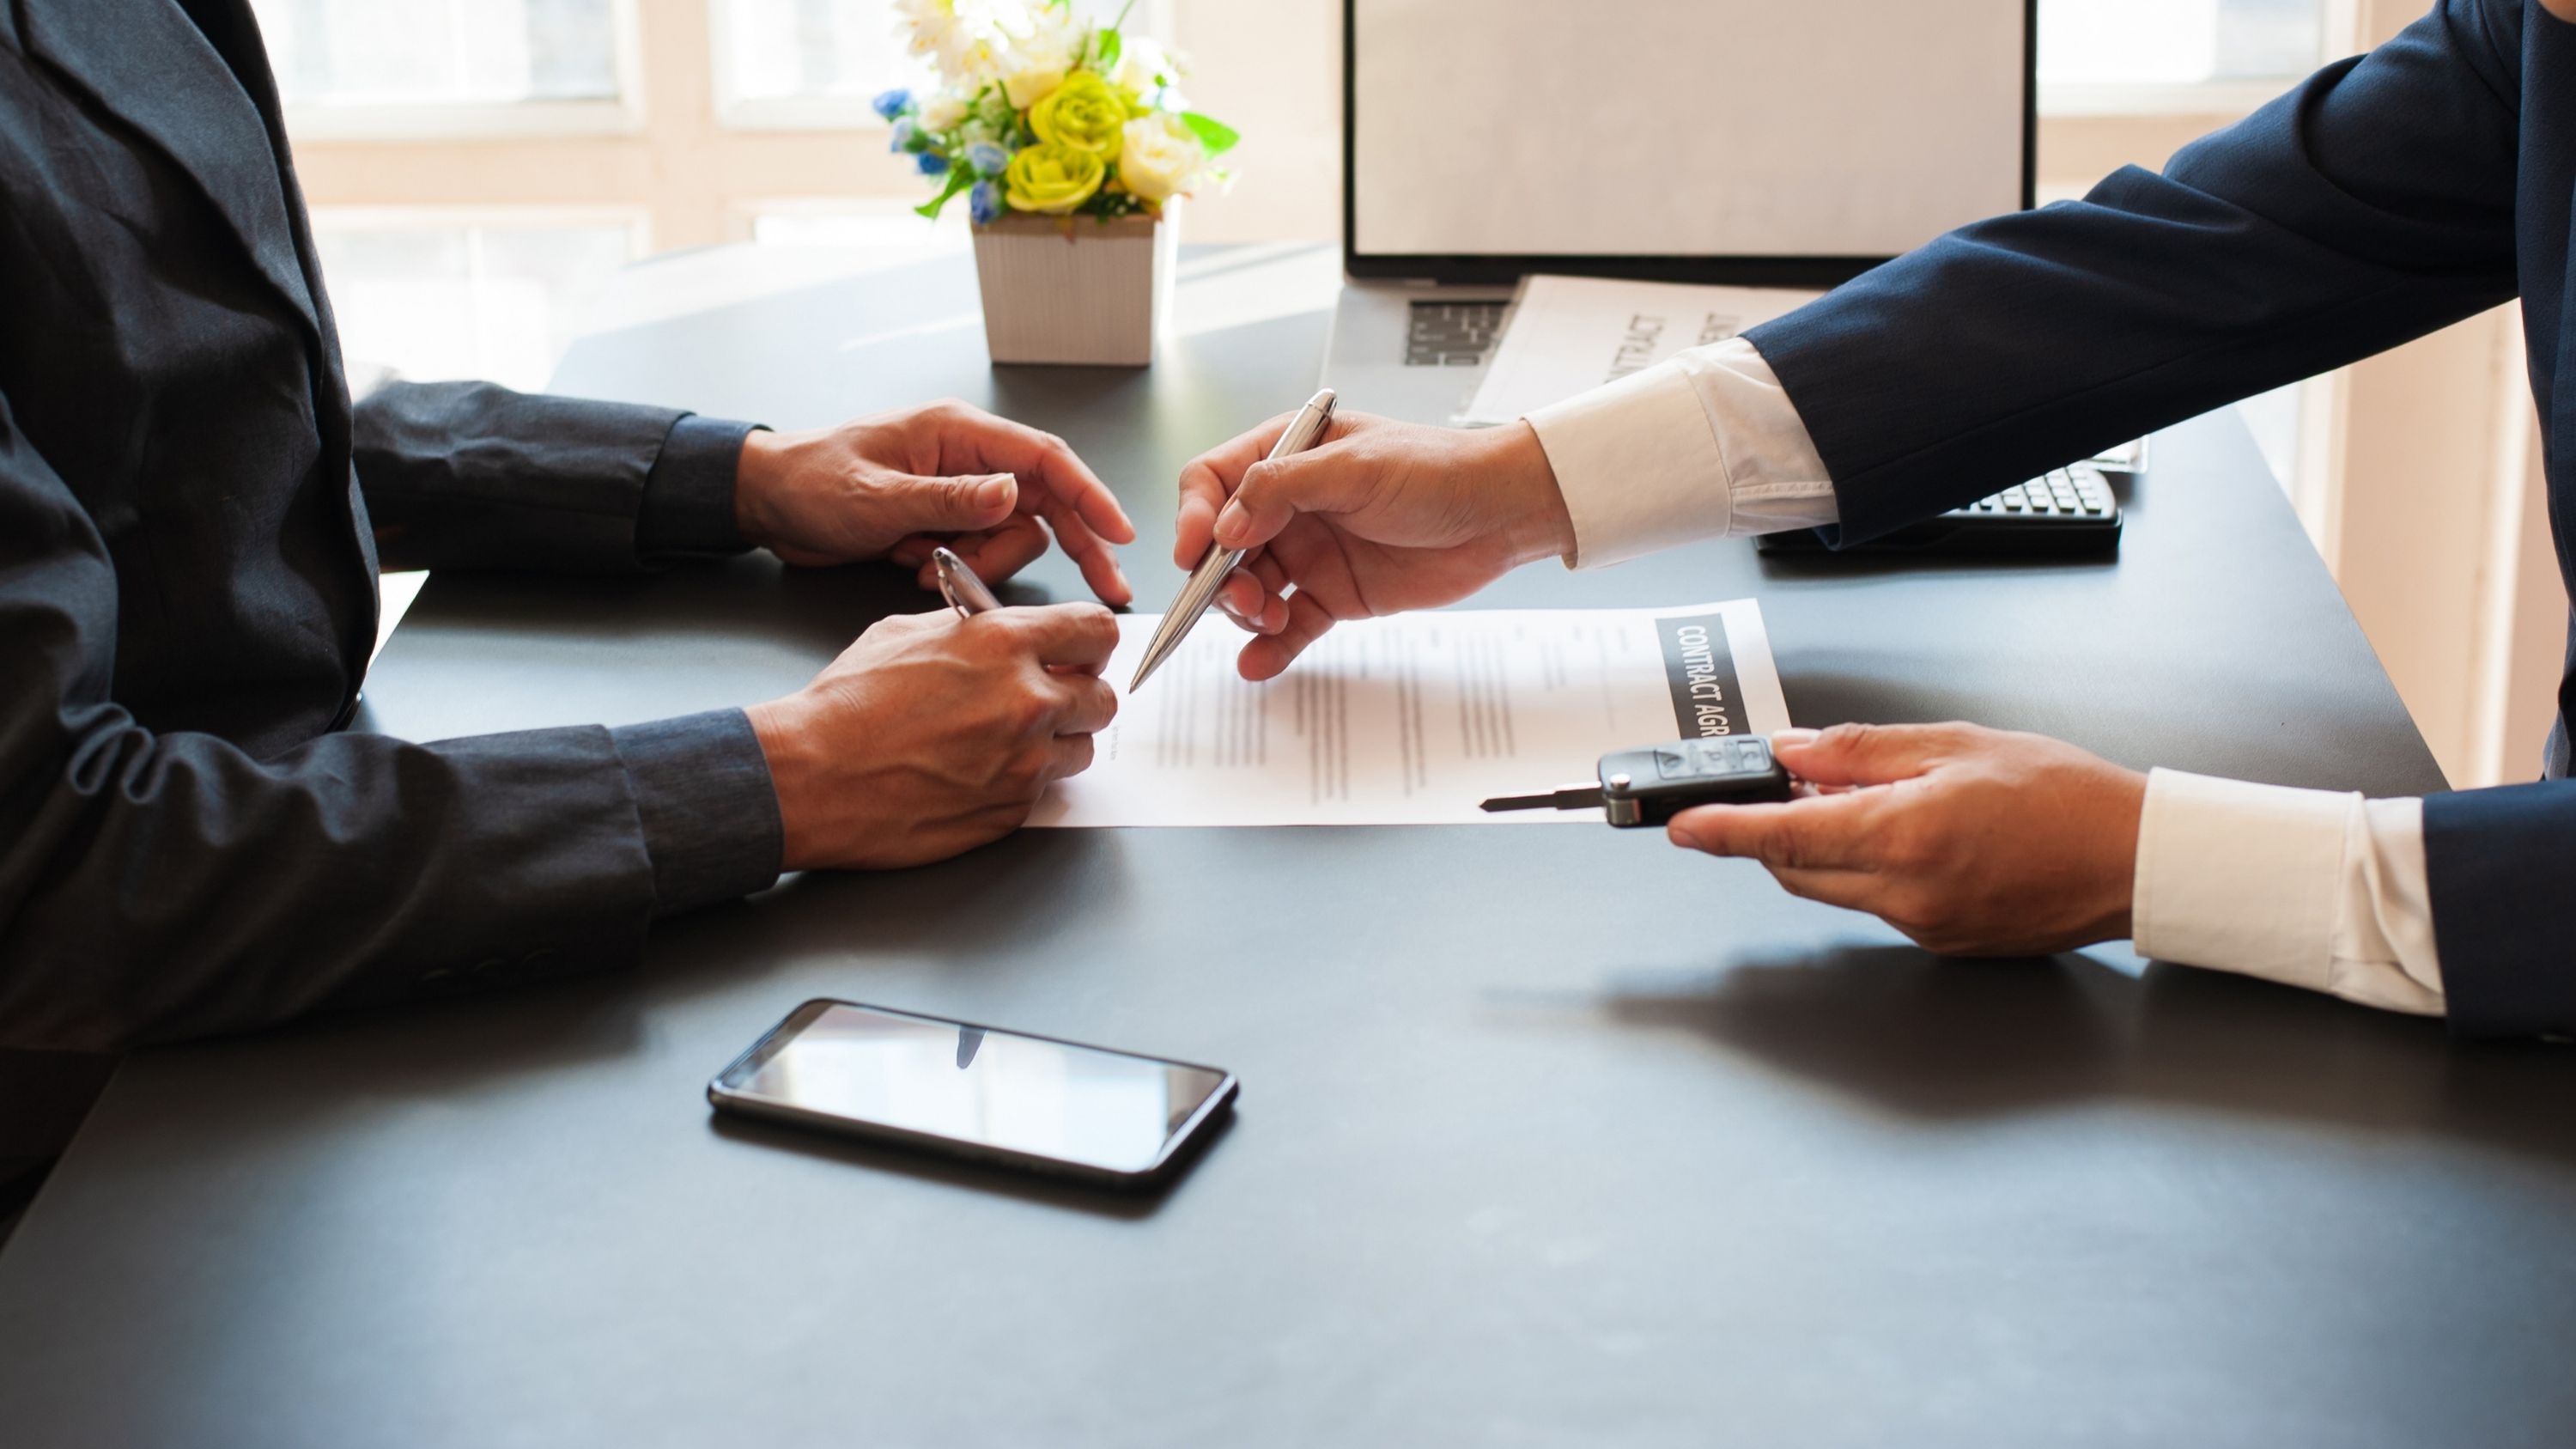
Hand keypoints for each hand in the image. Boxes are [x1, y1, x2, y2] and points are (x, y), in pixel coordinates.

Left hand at [736, 399, 1137, 604]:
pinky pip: (982, 552)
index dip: (1091, 495)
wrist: (766, 503)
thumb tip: (1011, 493)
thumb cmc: (811, 481)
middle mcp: (969, 459)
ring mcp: (960, 492)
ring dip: (985, 564)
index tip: (1121, 533)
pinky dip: (961, 570)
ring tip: (930, 567)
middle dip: (1077, 544)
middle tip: (1109, 589)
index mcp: (959, 433)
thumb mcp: (878, 496)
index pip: (1046, 459)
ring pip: (1015, 536)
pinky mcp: (946, 521)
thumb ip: (949, 498)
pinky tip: (917, 567)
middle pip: (1047, 502)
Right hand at [744, 603, 1119, 869]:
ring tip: (1002, 740)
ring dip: (1054, 743)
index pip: (1096, 631)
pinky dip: (1021, 782)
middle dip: (1078, 697)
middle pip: (1102, 698)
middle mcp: (1027, 702)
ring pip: (1080, 750)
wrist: (811, 777)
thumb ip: (973, 629)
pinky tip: (976, 772)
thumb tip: (1005, 631)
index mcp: (1005, 645)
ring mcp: (1024, 763)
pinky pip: (1043, 791)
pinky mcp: (1012, 810)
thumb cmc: (846, 707)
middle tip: (1046, 700)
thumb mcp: (906, 632)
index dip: (1090, 643)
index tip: (1081, 652)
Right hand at [1173, 411, 1575, 678]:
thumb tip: (1224, 526)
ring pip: (1250, 590)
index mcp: (1287, 456)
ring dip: (1247, 613)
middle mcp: (1290, 506)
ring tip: (1270, 620)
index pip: (1213, 482)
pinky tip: (1258, 664)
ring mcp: (1310, 552)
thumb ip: (1283, 489)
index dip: (1194, 516)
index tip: (1195, 553)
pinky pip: (1289, 627)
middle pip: (1222, 546)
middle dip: (1219, 578)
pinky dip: (1270, 648)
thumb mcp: (1357, 467)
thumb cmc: (1438, 471)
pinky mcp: (1335, 595)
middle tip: (1245, 600)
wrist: (1500, 514)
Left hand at [1666, 723, 2147, 955]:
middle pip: (1796, 869)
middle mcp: (1904, 892)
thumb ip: (1861, 751)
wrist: (2133, 860)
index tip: (1681, 826)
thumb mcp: (1955, 744)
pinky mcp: (1940, 941)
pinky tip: (1909, 835)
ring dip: (1824, 848)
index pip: (1783, 836)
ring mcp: (1921, 925)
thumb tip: (1794, 752)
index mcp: (1903, 835)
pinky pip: (1876, 903)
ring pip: (1833, 888)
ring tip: (1869, 800)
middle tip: (1784, 785)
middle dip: (1774, 831)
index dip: (1723, 830)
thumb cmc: (2065, 797)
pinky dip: (1868, 868)